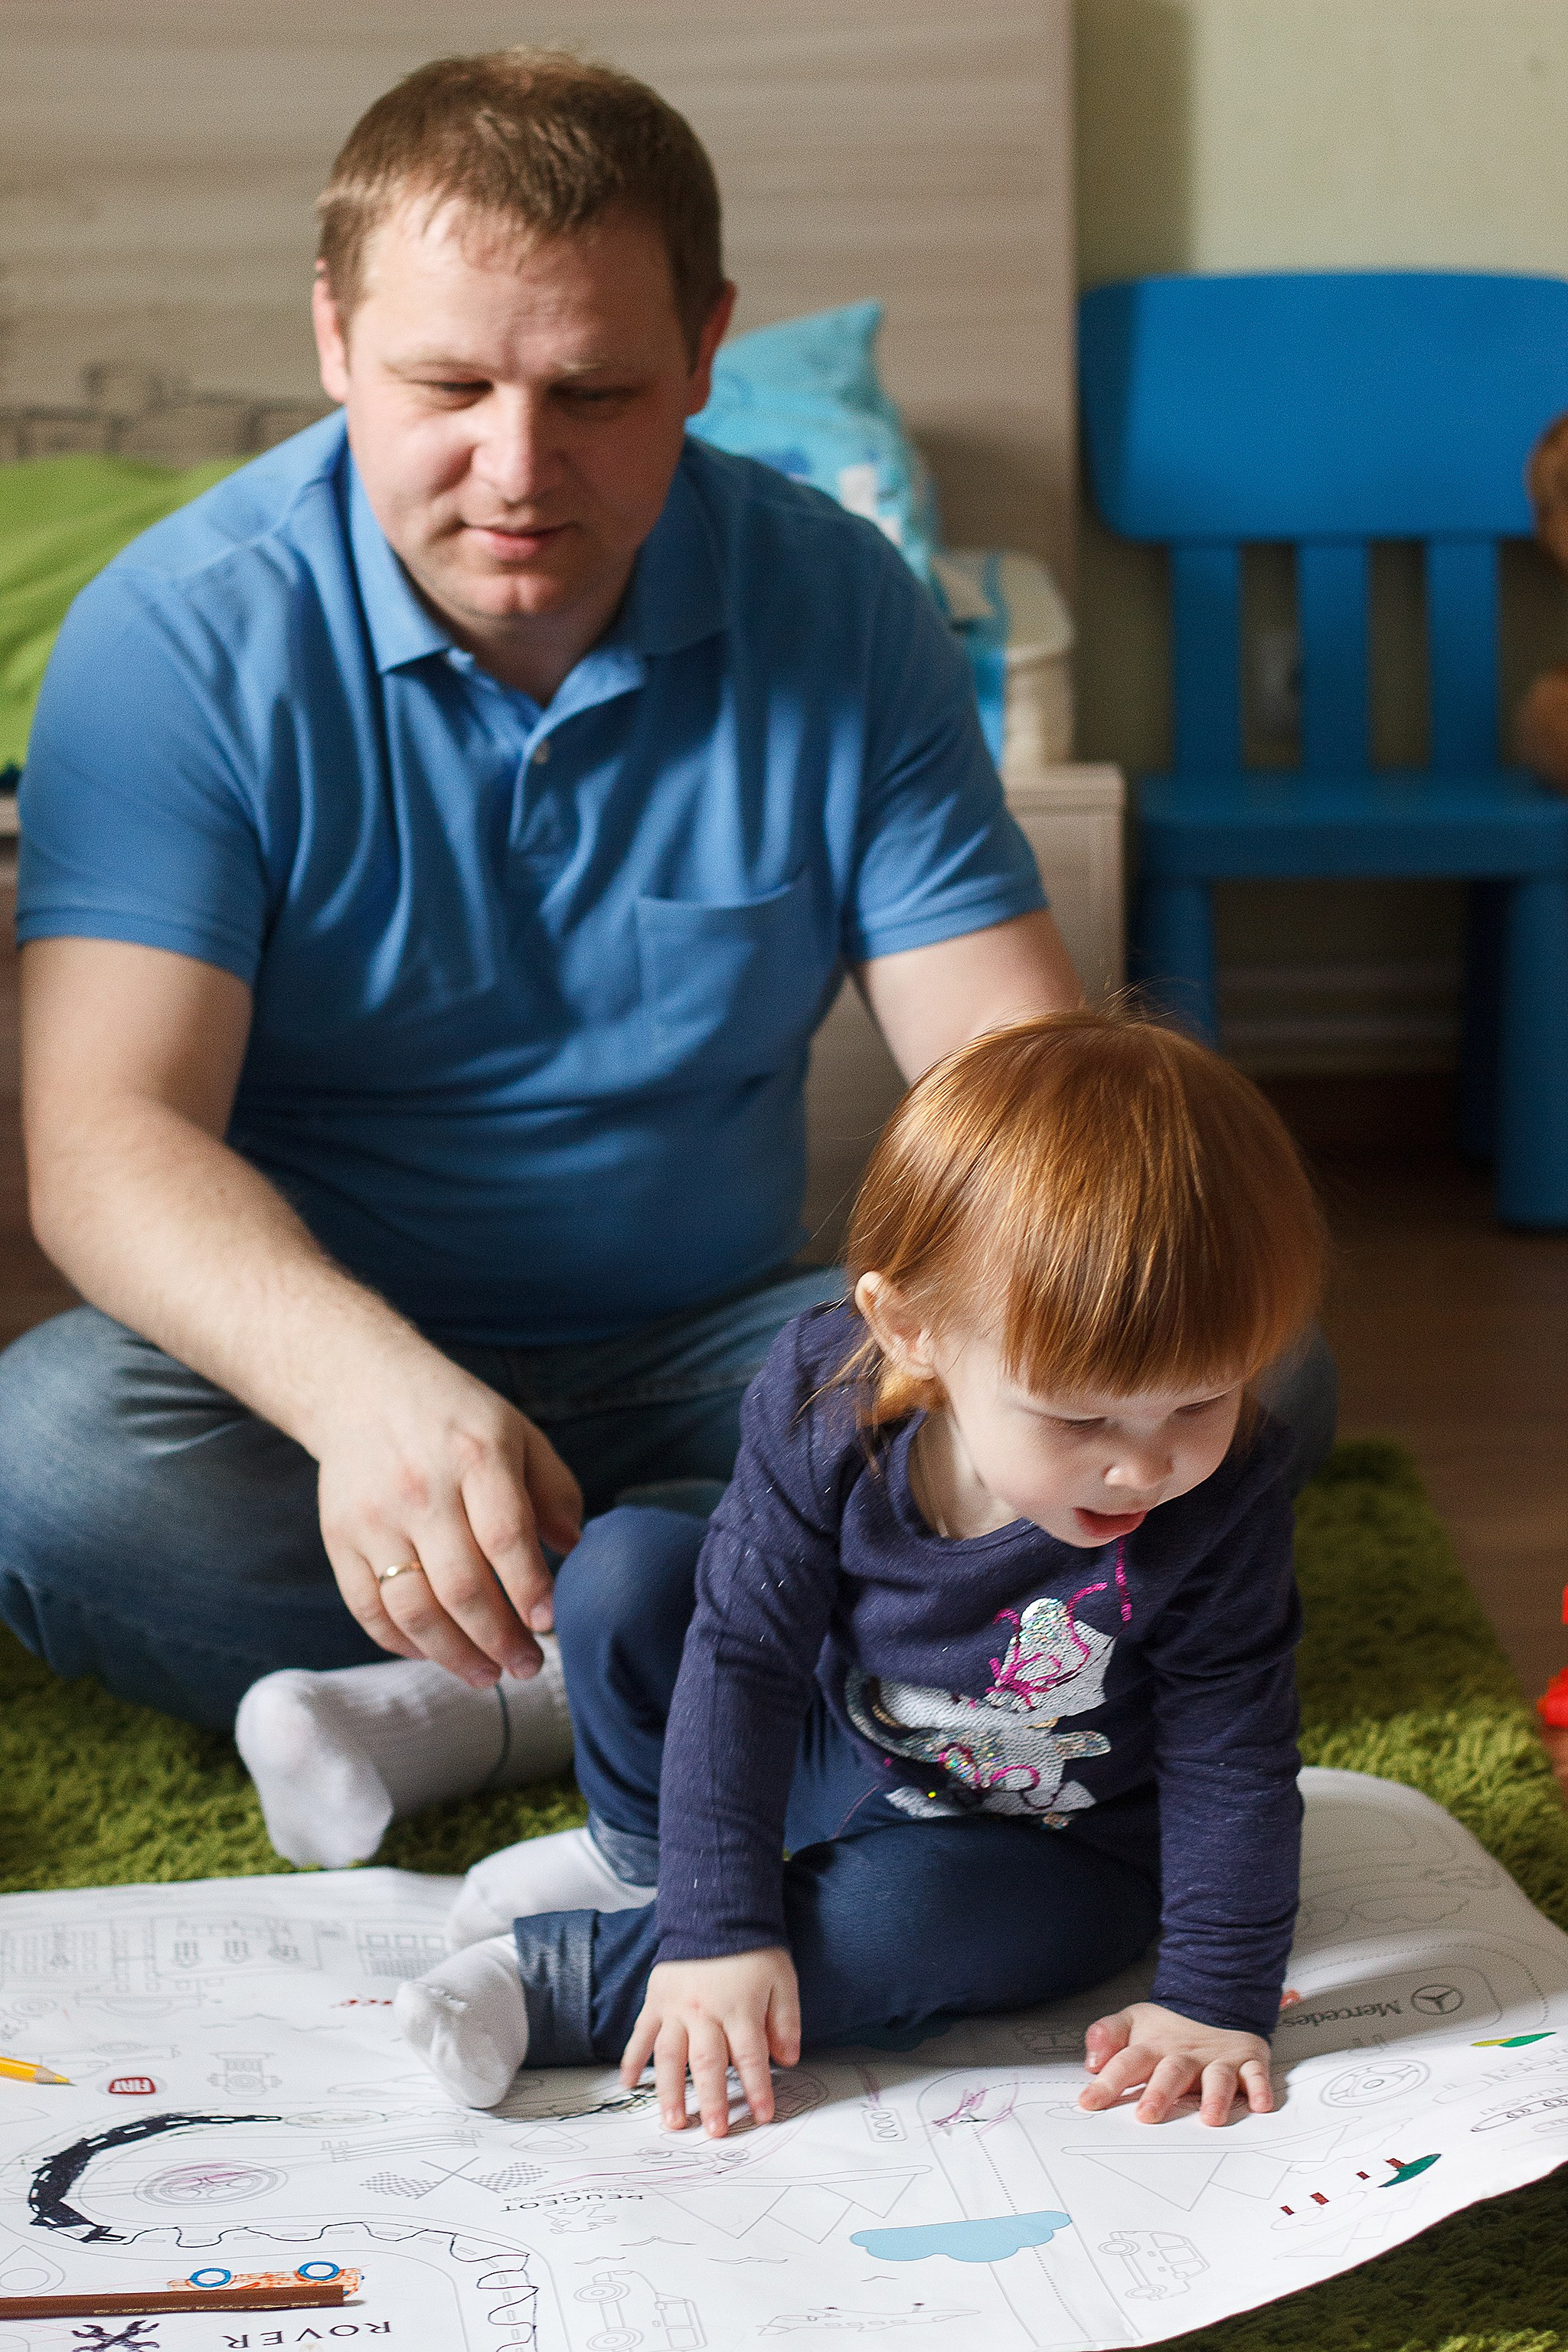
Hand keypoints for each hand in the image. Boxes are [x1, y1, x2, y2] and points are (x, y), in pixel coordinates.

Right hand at [313, 1332, 582, 1685]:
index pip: (505, 1536)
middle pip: (461, 1588)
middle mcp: (421, 1489)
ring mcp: (374, 1518)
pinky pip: (368, 1609)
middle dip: (499, 1640)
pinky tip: (435, 1653)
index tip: (549, 1624)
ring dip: (454, 1656)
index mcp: (475, 1456)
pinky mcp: (339, 1539)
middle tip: (527, 1666)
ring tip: (488, 1675)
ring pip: (413, 1610)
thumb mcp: (517, 1432)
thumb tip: (573, 1548)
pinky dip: (402, 1643)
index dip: (529, 1588)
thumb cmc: (456, 1418)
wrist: (362, 1387)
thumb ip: (554, 1488)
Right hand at [621, 1950, 800, 2136]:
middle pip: (707, 2063)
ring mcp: (675, 2008)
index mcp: (738, 2007)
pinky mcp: (656, 2000)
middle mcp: (704, 2012)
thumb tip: (788, 2061)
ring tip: (674, 2122)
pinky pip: (641, 2034)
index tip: (763, 2116)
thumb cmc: (752, 1948)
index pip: (751, 2057)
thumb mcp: (782, 1979)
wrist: (715, 1909)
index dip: (759, 2089)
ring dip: (670, 2092)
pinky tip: (628, 2084)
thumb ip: (785, 2021)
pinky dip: (632, 2059)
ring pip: (669, 2056)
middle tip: (715, 2131)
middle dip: (713, 2100)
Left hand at [1078, 2001, 1273, 2125]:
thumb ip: (1106, 2036)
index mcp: (1153, 2048)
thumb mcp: (1132, 2023)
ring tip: (1210, 2118)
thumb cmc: (1167, 2028)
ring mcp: (1218, 2060)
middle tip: (1147, 2115)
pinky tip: (1260, 2104)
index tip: (1088, 2103)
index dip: (1107, 2082)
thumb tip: (1090, 2060)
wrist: (1214, 2000)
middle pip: (1171, 2072)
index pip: (1126, 2063)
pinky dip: (1261, 2089)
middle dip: (1160, 2093)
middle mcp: (1185, 2055)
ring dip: (1215, 2097)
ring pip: (1217, 2077)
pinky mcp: (1248, 2061)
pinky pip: (1257, 2075)